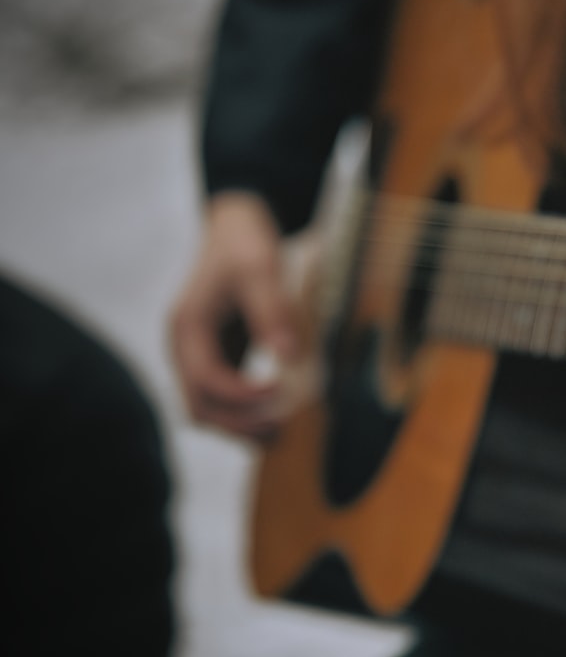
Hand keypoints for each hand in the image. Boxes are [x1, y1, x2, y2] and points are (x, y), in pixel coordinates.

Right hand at [170, 192, 295, 439]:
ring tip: (281, 433)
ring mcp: (197, 353)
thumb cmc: (245, 243)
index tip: (284, 392)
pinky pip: (222, 397)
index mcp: (188, 327)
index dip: (245, 395)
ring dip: (240, 427)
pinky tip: (275, 416)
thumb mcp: (261, 269)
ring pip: (208, 409)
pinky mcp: (215, 355)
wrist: (234, 223)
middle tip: (282, 429)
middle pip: (200, 406)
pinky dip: (244, 413)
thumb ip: (272, 312)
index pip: (208, 380)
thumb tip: (288, 358)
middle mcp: (185, 346)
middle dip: (240, 423)